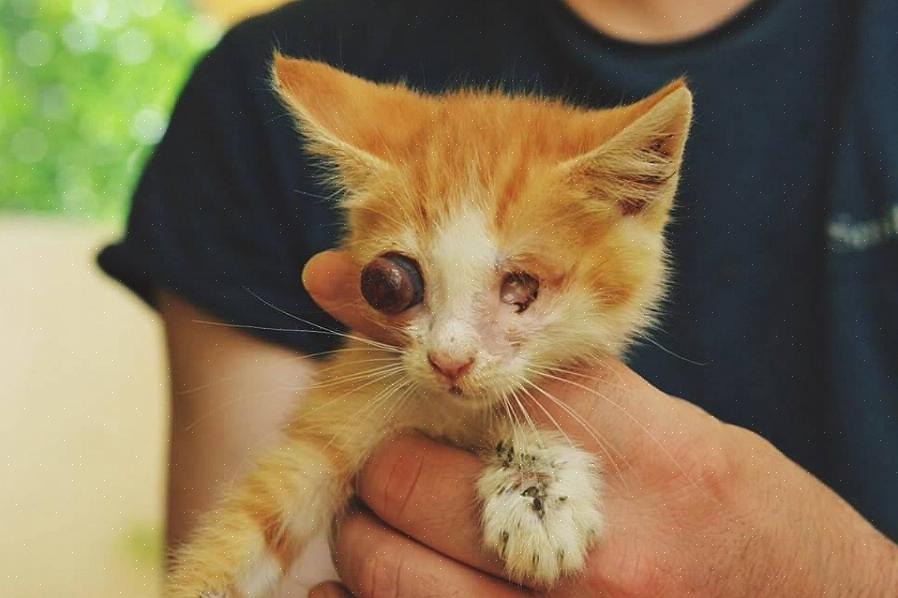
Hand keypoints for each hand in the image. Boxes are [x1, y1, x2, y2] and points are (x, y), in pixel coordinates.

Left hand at [301, 251, 897, 596]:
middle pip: (404, 480)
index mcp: (634, 453)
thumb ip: (548, 380)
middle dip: (384, 464)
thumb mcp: (660, 424)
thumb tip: (410, 320)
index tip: (398, 379)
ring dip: (370, 538)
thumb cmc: (726, 506)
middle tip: (402, 465)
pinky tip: (376, 583)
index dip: (415, 376)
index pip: (473, 386)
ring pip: (384, 568)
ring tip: (403, 526)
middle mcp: (595, 550)